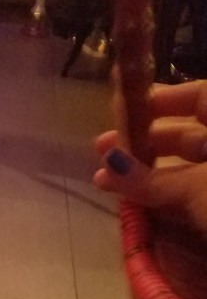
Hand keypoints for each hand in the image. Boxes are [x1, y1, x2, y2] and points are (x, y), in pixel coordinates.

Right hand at [93, 80, 206, 233]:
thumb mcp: (199, 189)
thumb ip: (154, 179)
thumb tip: (108, 164)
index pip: (201, 95)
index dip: (163, 99)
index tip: (125, 111)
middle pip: (192, 133)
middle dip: (144, 142)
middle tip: (102, 150)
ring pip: (189, 169)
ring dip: (147, 175)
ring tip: (105, 183)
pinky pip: (194, 198)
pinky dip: (165, 199)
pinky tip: (133, 203)